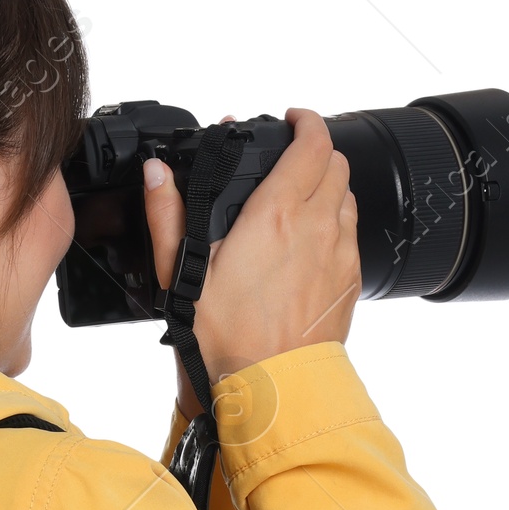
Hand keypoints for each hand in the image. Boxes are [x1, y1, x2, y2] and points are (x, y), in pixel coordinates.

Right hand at [144, 109, 360, 402]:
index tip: (292, 120)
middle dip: (316, 152)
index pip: (311, 143)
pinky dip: (336, 225)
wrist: (273, 389)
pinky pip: (351, 235)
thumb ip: (169, 216)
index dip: (305, 121)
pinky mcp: (350, 281)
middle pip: (336, 163)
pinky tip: (310, 245)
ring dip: (328, 187)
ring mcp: (340, 254)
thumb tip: (157, 175)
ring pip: (348, 197)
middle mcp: (318, 227)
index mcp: (277, 215)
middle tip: (290, 159)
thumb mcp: (183, 276)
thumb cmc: (228, 340)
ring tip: (300, 201)